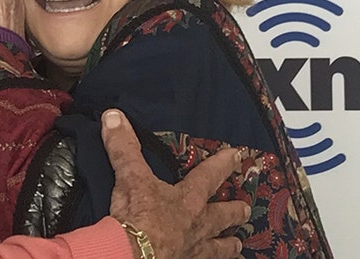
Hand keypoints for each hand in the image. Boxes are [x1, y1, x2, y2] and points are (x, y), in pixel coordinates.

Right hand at [101, 109, 249, 258]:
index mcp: (188, 199)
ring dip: (228, 245)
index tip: (237, 155)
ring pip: (219, 247)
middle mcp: (198, 226)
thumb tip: (113, 115)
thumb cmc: (138, 217)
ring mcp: (194, 250)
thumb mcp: (130, 177)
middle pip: (222, 216)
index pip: (210, 175)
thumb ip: (124, 147)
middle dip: (235, 211)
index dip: (223, 163)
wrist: (134, 256)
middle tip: (246, 208)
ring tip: (238, 245)